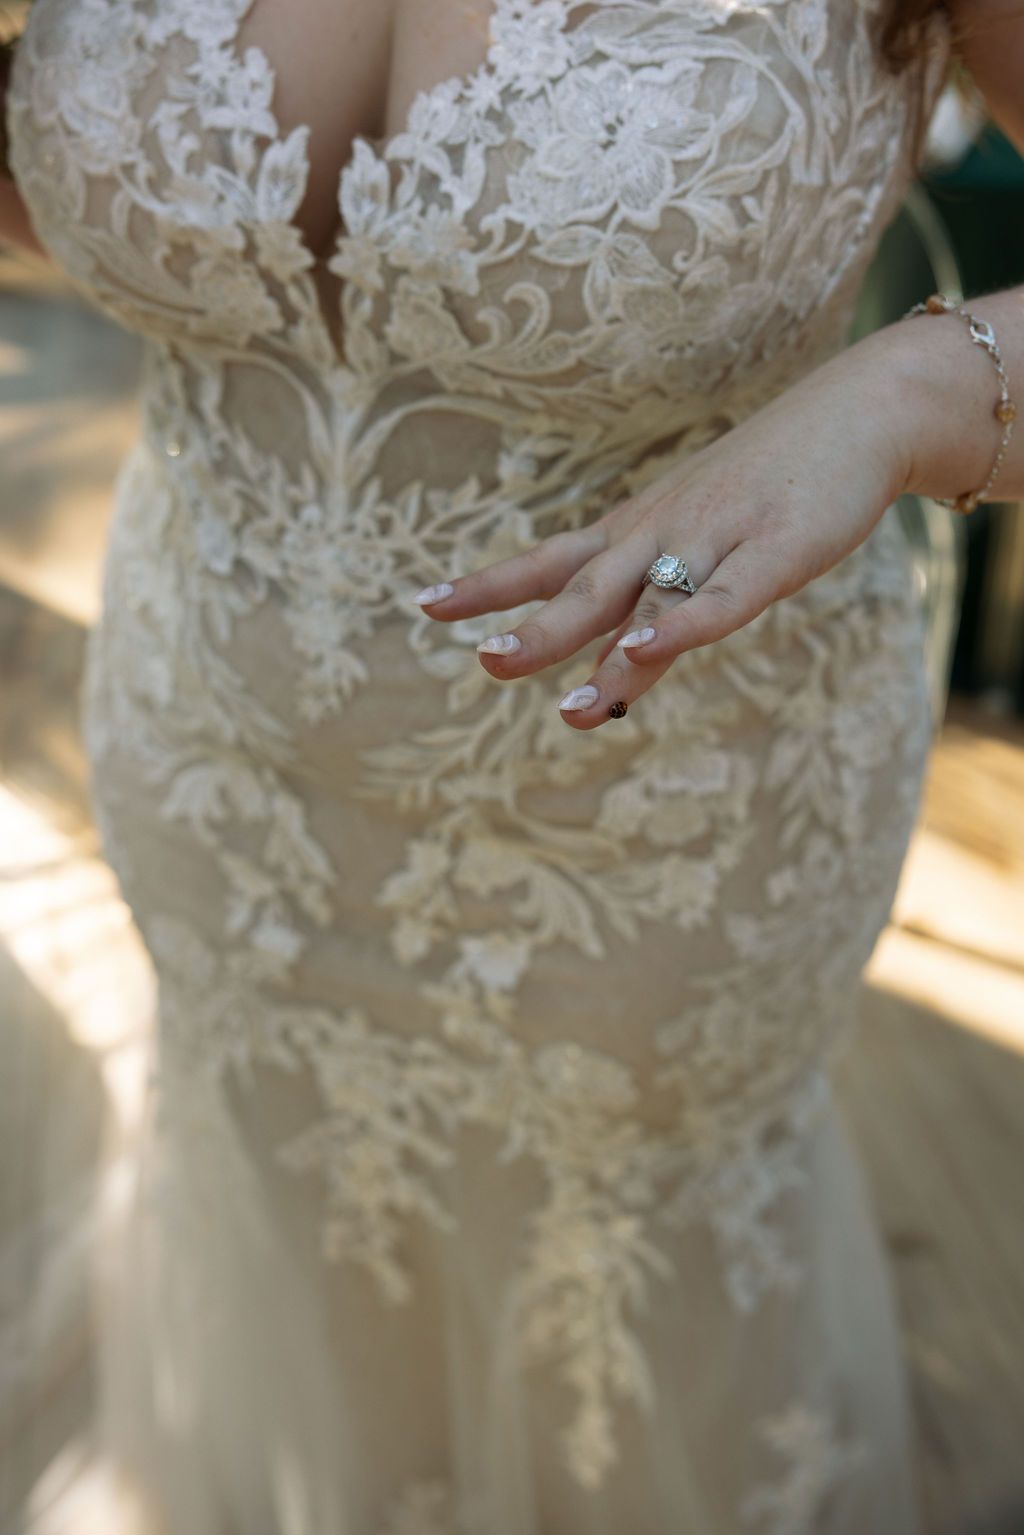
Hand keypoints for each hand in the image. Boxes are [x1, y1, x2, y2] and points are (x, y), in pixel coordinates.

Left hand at [413, 340, 909, 728]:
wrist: (858, 414)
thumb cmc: (767, 484)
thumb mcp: (697, 542)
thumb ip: (655, 607)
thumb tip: (612, 667)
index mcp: (635, 532)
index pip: (548, 561)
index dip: (489, 584)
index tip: (425, 604)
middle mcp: (660, 534)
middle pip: (584, 588)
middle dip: (534, 629)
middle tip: (486, 662)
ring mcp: (715, 539)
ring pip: (650, 600)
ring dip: (608, 652)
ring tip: (569, 706)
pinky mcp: (775, 552)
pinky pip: (725, 597)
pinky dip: (686, 627)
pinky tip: (650, 653)